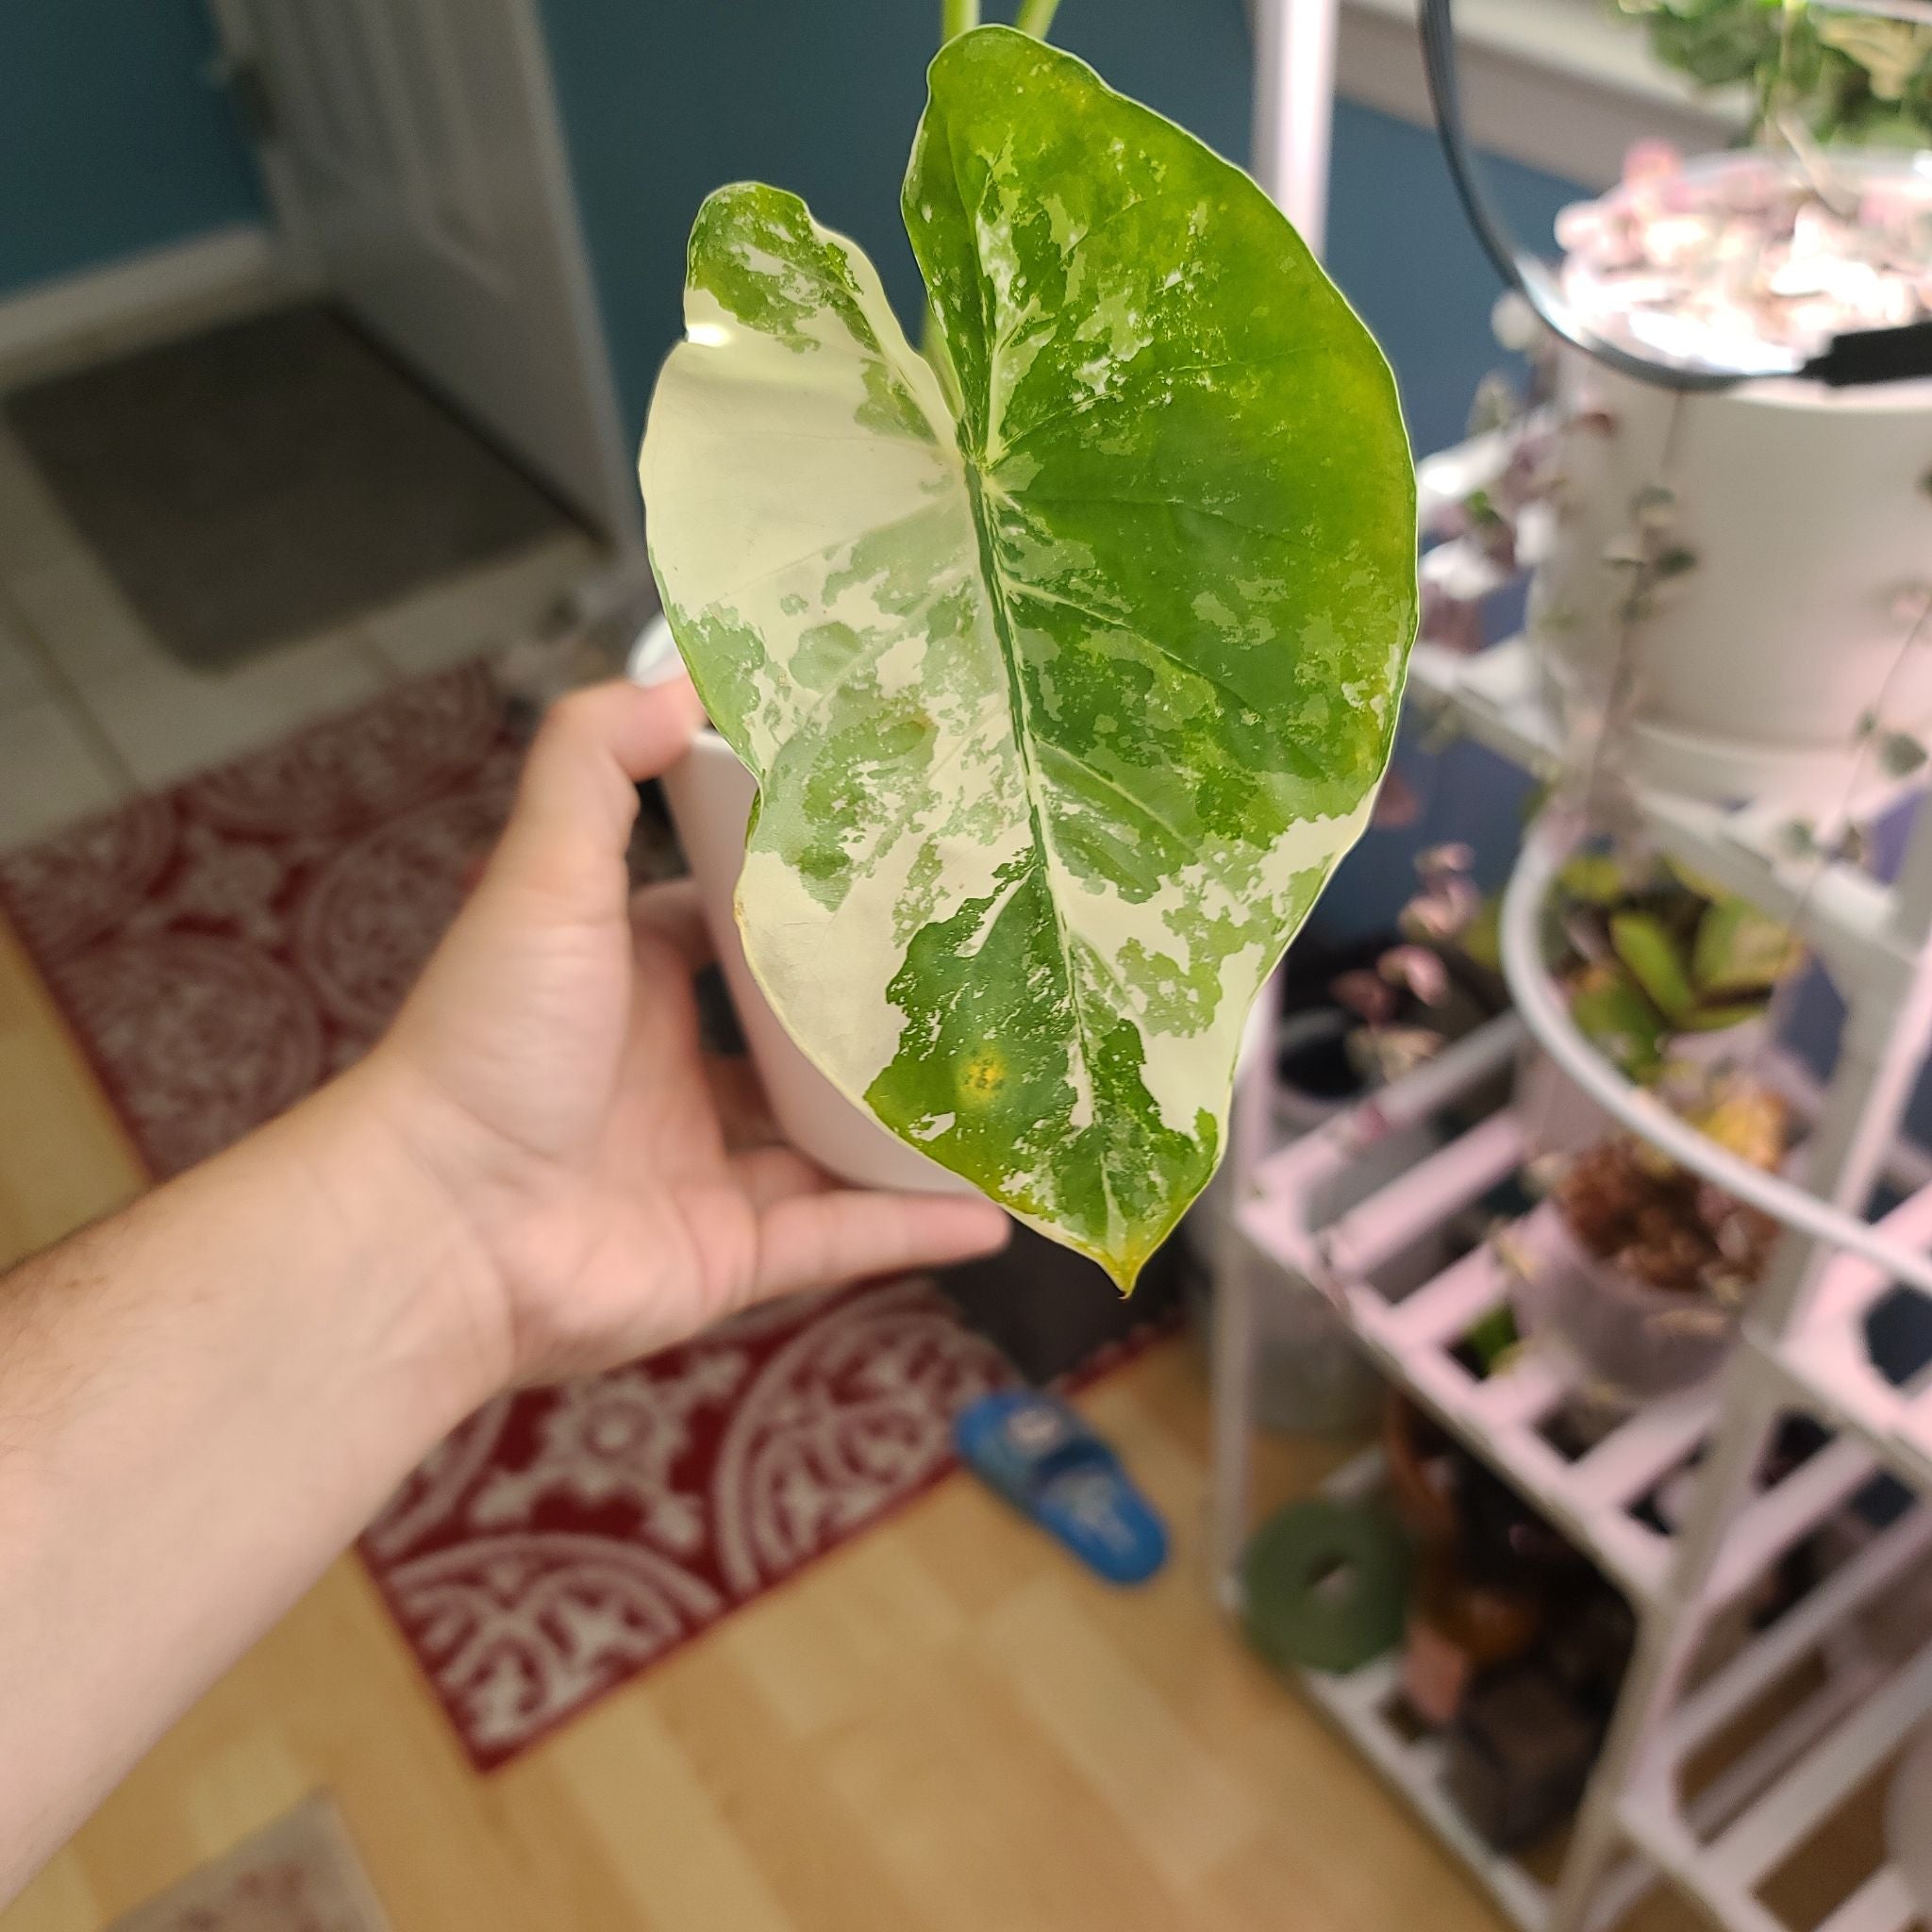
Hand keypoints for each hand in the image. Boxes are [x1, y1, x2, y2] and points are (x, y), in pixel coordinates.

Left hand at [370, 676, 1009, 1383]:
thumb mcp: (543, 878)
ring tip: (1013, 1088)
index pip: (729, 922)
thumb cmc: (489, 1043)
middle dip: (875, 1010)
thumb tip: (676, 676)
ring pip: (832, 1142)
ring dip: (911, 1123)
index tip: (897, 854)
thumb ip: (594, 768)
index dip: (801, 891)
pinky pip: (840, 1241)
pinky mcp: (728, 1257)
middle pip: (795, 1036)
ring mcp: (703, 1168)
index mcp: (630, 980)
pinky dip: (912, 1226)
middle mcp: (668, 1072)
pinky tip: (997, 1209)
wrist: (440, 1229)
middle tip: (985, 968)